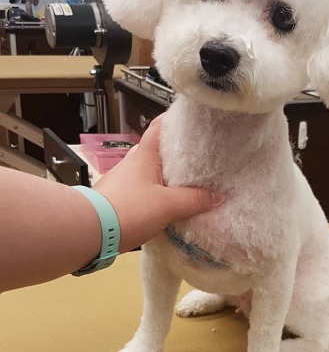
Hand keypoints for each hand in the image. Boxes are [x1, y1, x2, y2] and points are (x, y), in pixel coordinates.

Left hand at [93, 116, 223, 251]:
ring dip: (168, 176)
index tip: (194, 120)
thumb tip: (217, 197)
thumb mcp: (167, 205)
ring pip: (152, 172)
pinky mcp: (120, 200)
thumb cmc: (128, 209)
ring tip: (191, 183)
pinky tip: (171, 204)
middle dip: (178, 152)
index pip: (159, 126)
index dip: (175, 119)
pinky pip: (145, 190)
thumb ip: (194, 200)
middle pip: (158, 150)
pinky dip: (159, 193)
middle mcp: (133, 163)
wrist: (88, 232)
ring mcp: (124, 181)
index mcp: (144, 155)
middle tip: (201, 157)